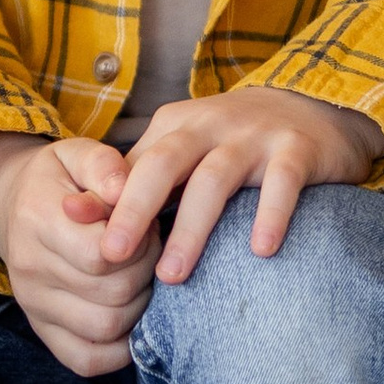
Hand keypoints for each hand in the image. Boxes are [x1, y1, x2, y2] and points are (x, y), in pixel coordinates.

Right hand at [0, 131, 155, 377]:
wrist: (13, 206)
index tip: (145, 227)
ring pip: (104, 329)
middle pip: (111, 293)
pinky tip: (130, 316)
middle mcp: (28, 268)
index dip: (140, 244)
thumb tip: (125, 192)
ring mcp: (33, 305)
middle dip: (146, 271)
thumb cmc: (59, 179)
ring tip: (139, 277)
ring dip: (139, 306)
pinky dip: (119, 350)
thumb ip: (105, 166)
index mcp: (36, 218)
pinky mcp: (42, 330)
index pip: (102, 253)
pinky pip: (87, 361)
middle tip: (148, 250)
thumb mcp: (78, 153)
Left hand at [98, 86, 381, 286]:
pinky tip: (260, 250)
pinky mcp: (297, 150)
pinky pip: (281, 182)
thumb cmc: (233, 144)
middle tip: (111, 256)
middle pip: (164, 164)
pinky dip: (270, 214)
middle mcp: (210, 125)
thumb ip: (131, 183)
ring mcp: (254, 136)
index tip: (79, 243)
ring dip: (192, 227)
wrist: (313, 107)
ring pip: (215, 178)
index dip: (105, 203)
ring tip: (173, 276)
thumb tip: (70, 214)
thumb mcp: (181, 153)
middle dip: (134, 209)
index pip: (132, 166)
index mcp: (175, 127)